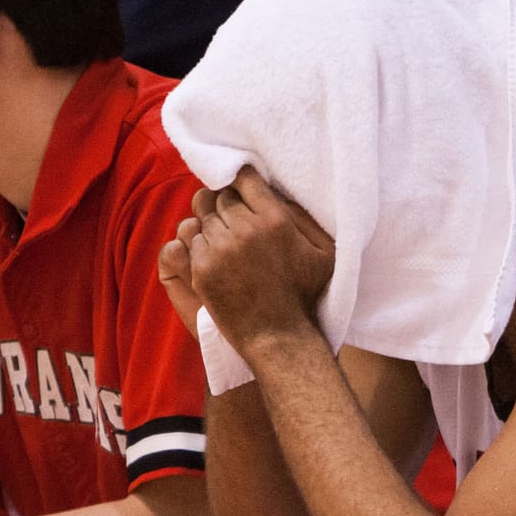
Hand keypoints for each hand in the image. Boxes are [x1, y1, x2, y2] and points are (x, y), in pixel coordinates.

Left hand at [163, 167, 333, 353]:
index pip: (245, 178)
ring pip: (203, 218)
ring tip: (227, 242)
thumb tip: (278, 191)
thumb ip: (303, 217)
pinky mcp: (202, 270)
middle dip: (225, 204)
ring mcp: (220, 249)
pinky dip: (203, 248)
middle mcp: (245, 229)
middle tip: (234, 220)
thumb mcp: (323, 253)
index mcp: (275, 219)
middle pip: (220, 196)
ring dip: (213, 226)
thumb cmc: (305, 296)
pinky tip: (219, 261)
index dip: (241, 182)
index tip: (242, 191)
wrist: (278, 337)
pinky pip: (192, 243)